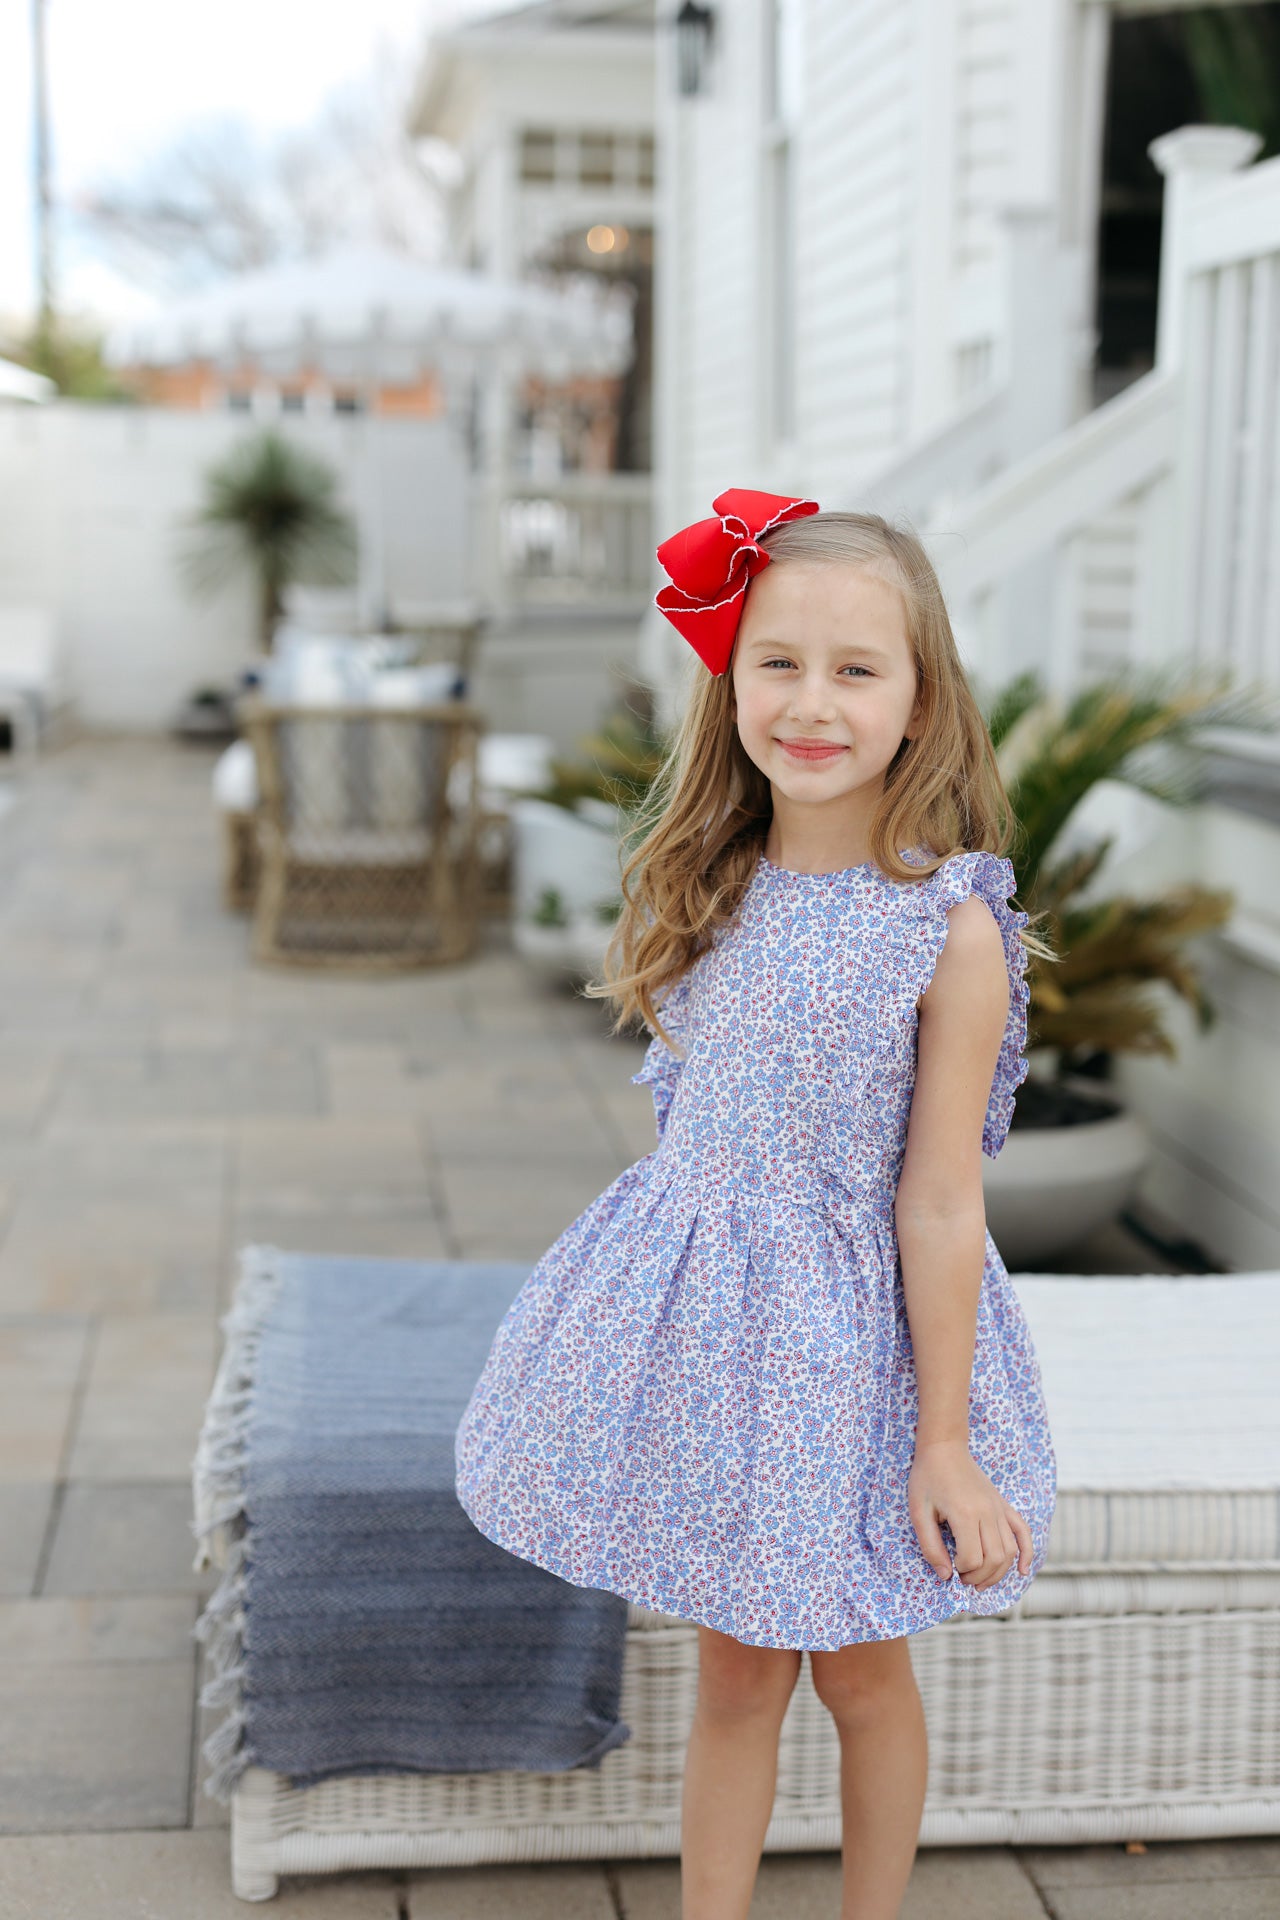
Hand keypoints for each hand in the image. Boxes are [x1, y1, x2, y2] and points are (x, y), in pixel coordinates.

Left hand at [907, 1439, 1033, 1588]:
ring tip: (979, 1581)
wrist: (944, 1447)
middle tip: (961, 1578)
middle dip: (978, 1577)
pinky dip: (1026, 1553)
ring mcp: (999, 1509)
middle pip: (994, 1559)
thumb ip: (930, 1546)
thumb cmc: (927, 1478)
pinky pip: (1023, 1531)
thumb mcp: (918, 1512)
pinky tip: (1021, 1571)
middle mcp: (987, 1512)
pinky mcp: (1004, 1505)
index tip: (948, 1568)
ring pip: (1009, 1551)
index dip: (960, 1570)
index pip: (972, 1558)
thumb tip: (945, 1576)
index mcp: (965, 1513)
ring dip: (997, 1573)